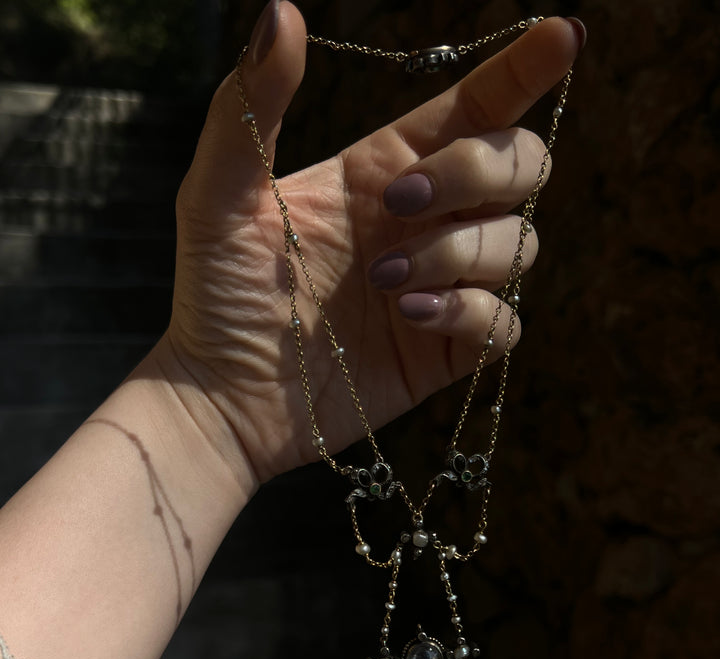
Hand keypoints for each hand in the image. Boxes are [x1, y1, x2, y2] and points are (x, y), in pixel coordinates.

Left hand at [167, 1, 581, 488]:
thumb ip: (251, 107)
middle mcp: (425, 221)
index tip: (563, 36)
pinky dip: (472, 313)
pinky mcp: (448, 349)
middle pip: (521, 165)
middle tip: (403, 203)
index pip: (475, 107)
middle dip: (481, 172)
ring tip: (382, 283)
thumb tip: (280, 12)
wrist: (224, 396)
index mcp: (383, 169)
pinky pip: (507, 321)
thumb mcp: (220, 194)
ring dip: (457, 253)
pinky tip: (410, 318)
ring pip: (520, 243)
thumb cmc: (216, 293)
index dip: (523, 70)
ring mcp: (442, 285)